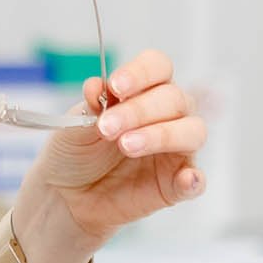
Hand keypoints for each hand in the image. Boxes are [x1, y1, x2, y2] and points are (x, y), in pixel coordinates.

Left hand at [20, 48, 207, 253]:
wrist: (65, 195)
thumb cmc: (74, 153)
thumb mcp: (74, 127)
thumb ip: (89, 108)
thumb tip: (95, 85)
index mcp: (142, 92)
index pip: (157, 67)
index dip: (141, 73)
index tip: (116, 87)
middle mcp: (165, 116)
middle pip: (174, 98)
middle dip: (140, 110)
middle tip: (108, 128)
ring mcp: (174, 150)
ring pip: (192, 132)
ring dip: (162, 135)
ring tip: (126, 146)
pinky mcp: (175, 185)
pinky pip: (196, 181)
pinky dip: (194, 179)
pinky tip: (185, 179)